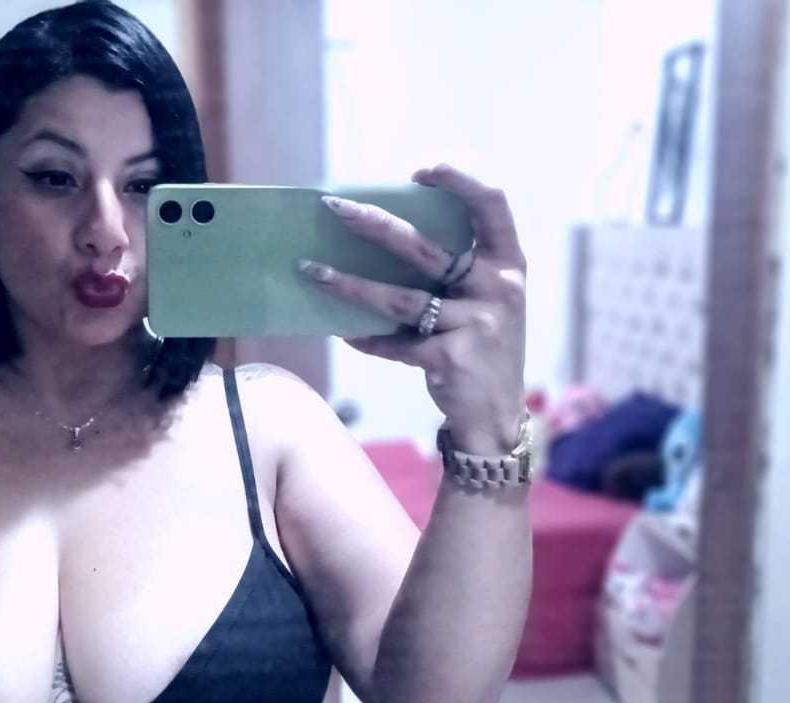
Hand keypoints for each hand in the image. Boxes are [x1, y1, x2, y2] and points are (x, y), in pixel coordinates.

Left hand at [299, 163, 526, 453]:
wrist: (495, 415)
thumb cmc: (479, 344)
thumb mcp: (482, 299)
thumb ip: (453, 269)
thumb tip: (380, 232)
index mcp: (508, 263)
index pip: (492, 203)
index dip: (460, 178)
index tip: (420, 170)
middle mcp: (498, 287)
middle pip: (423, 246)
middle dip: (373, 222)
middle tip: (332, 207)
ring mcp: (477, 323)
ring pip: (398, 298)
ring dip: (348, 284)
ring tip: (309, 270)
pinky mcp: (451, 357)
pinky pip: (394, 343)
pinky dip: (366, 337)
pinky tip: (343, 331)